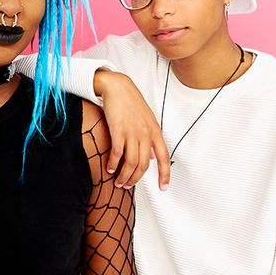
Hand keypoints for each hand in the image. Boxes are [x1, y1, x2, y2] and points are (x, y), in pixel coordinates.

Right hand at [93, 70, 169, 189]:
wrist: (118, 87)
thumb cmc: (131, 103)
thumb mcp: (147, 120)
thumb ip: (150, 139)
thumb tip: (153, 157)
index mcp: (155, 132)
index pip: (164, 157)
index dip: (165, 174)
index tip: (164, 187)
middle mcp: (145, 134)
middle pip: (144, 165)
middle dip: (135, 179)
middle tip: (127, 185)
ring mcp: (132, 132)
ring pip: (131, 162)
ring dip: (124, 176)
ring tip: (118, 182)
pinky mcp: (118, 130)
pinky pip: (117, 153)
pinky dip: (114, 164)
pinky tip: (110, 169)